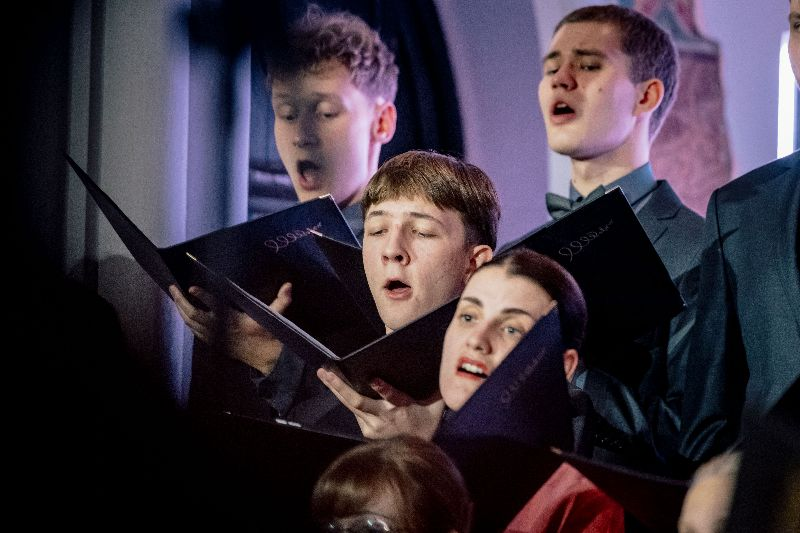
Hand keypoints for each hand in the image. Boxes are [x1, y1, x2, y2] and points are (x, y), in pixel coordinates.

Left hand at [169, 282, 292, 373]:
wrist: (264, 358)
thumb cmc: (268, 335)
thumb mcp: (275, 317)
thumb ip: (281, 301)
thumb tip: (289, 285)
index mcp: (235, 321)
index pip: (215, 306)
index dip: (203, 296)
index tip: (192, 287)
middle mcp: (221, 329)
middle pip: (194, 315)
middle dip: (181, 301)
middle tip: (173, 288)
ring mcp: (215, 336)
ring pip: (190, 323)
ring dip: (180, 310)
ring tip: (174, 296)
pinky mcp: (213, 341)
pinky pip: (194, 330)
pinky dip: (186, 320)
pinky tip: (183, 312)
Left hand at [317, 367, 443, 439]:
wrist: (420, 449)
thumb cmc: (427, 420)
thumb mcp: (435, 403)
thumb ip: (436, 387)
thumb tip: (443, 366)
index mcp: (403, 408)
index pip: (393, 398)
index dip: (383, 389)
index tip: (374, 379)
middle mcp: (385, 419)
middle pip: (358, 401)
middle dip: (340, 385)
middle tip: (326, 371)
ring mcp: (374, 427)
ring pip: (351, 406)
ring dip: (336, 389)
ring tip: (324, 374)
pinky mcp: (368, 432)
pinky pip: (355, 412)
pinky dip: (346, 398)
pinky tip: (335, 386)